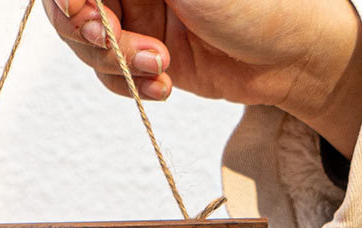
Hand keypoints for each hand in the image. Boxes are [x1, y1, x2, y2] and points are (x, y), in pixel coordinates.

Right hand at [43, 0, 361, 155]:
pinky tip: (166, 82)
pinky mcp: (146, 58)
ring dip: (118, 62)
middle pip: (70, 7)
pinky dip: (133, 86)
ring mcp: (136, 18)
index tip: (86, 13)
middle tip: (110, 38)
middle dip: (89, 30)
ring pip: (87, 46)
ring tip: (162, 63)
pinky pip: (114, 77)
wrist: (291, 54)